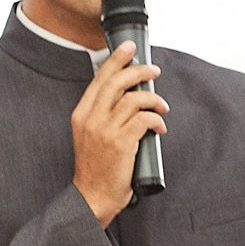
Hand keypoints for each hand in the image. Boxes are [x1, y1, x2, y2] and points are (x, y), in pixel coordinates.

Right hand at [71, 42, 168, 227]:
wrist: (92, 197)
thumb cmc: (96, 168)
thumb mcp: (91, 135)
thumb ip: (103, 115)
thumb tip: (130, 96)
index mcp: (81, 114)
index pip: (99, 79)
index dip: (116, 60)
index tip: (129, 48)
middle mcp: (90, 119)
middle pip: (116, 82)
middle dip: (138, 70)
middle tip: (154, 70)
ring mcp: (105, 130)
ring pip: (133, 99)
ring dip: (154, 99)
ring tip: (163, 107)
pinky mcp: (120, 143)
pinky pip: (144, 119)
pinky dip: (157, 119)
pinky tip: (160, 127)